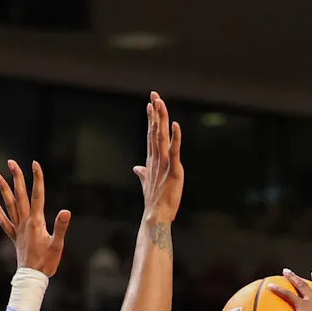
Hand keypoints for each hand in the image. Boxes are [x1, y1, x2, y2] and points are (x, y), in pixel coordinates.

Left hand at [0, 160, 70, 274]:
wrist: (32, 277)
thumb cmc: (47, 263)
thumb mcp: (58, 245)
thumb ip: (61, 227)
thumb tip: (66, 211)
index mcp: (36, 222)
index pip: (37, 195)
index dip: (37, 178)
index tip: (35, 163)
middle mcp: (25, 222)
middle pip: (20, 196)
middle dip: (16, 178)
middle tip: (11, 162)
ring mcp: (18, 229)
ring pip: (9, 205)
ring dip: (3, 189)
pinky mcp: (15, 237)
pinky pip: (4, 221)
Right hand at [133, 92, 183, 221]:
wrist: (155, 216)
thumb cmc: (154, 201)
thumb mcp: (147, 183)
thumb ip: (142, 173)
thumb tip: (136, 168)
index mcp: (152, 160)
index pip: (151, 135)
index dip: (151, 118)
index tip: (150, 104)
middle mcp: (156, 158)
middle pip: (154, 130)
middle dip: (154, 112)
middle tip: (154, 94)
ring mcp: (164, 163)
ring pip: (161, 136)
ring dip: (160, 118)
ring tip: (159, 102)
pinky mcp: (173, 169)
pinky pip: (174, 150)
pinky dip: (175, 137)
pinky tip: (175, 124)